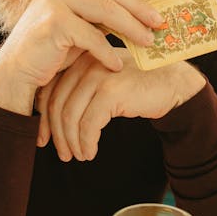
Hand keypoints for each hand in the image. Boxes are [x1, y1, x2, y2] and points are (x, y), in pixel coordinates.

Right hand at [0, 0, 165, 115]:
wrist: (17, 70)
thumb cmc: (52, 47)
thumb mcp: (79, 22)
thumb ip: (101, 11)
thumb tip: (142, 10)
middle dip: (140, 6)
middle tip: (160, 21)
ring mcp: (55, 0)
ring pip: (106, 10)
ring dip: (131, 28)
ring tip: (149, 42)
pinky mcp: (54, 23)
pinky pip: (91, 37)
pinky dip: (108, 52)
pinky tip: (117, 65)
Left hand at [35, 50, 206, 160]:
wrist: (172, 83)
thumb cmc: (137, 85)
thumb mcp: (104, 82)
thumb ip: (81, 90)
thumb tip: (49, 119)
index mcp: (80, 59)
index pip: (50, 91)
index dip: (44, 120)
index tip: (44, 140)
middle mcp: (86, 63)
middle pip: (57, 105)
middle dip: (57, 135)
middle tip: (63, 154)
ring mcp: (98, 76)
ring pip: (70, 116)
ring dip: (72, 143)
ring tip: (79, 156)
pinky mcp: (111, 92)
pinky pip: (88, 125)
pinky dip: (86, 143)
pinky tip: (91, 153)